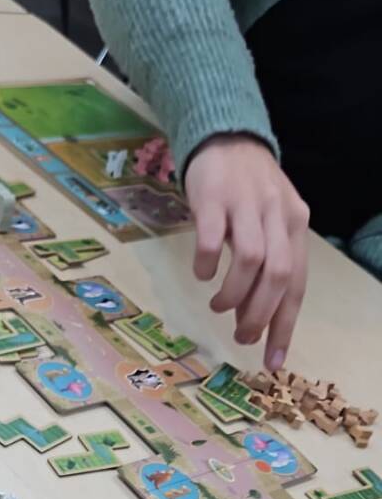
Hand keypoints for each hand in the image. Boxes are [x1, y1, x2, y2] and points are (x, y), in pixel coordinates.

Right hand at [184, 135, 309, 370]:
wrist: (225, 137)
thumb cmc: (247, 191)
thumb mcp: (269, 224)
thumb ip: (268, 265)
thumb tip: (254, 316)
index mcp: (295, 226)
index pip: (296, 284)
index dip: (284, 327)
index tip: (272, 362)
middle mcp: (277, 215)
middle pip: (277, 275)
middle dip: (259, 315)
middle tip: (241, 335)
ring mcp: (246, 205)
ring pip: (251, 260)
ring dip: (233, 293)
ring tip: (217, 305)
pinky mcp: (215, 198)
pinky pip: (213, 239)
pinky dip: (207, 264)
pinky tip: (201, 273)